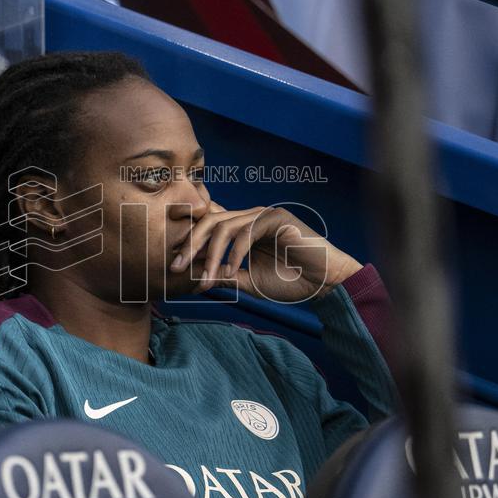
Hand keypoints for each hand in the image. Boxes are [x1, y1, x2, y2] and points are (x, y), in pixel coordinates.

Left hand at [170, 201, 361, 302]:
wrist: (326, 283)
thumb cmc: (292, 282)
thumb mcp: (249, 282)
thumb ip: (225, 277)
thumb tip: (197, 279)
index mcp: (243, 229)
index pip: (209, 225)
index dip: (188, 237)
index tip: (171, 260)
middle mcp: (250, 217)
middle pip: (209, 220)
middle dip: (190, 243)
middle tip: (176, 266)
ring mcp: (263, 215)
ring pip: (224, 227)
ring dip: (211, 256)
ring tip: (205, 279)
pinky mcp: (276, 218)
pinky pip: (246, 232)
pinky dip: (234, 254)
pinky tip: (230, 273)